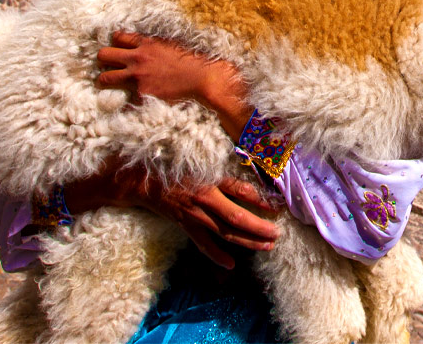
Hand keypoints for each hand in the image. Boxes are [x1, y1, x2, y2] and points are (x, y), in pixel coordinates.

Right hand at [63, 158, 280, 268]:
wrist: (143, 179)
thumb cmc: (176, 164)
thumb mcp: (201, 158)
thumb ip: (222, 163)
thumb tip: (249, 160)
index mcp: (211, 179)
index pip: (241, 191)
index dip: (261, 199)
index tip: (279, 206)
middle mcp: (205, 198)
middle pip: (236, 218)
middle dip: (259, 228)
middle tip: (277, 235)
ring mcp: (194, 215)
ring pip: (224, 233)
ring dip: (247, 242)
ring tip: (266, 246)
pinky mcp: (185, 225)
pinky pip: (203, 244)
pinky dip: (217, 255)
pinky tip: (231, 264)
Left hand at [97, 32, 251, 138]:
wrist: (203, 78)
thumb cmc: (192, 60)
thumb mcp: (171, 44)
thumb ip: (154, 45)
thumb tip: (144, 45)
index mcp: (146, 43)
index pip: (117, 38)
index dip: (115, 43)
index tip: (118, 49)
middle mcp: (138, 58)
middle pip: (104, 55)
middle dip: (104, 60)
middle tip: (108, 65)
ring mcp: (137, 77)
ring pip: (105, 77)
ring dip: (105, 79)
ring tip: (108, 83)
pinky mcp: (141, 94)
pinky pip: (124, 98)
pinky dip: (127, 100)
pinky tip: (130, 100)